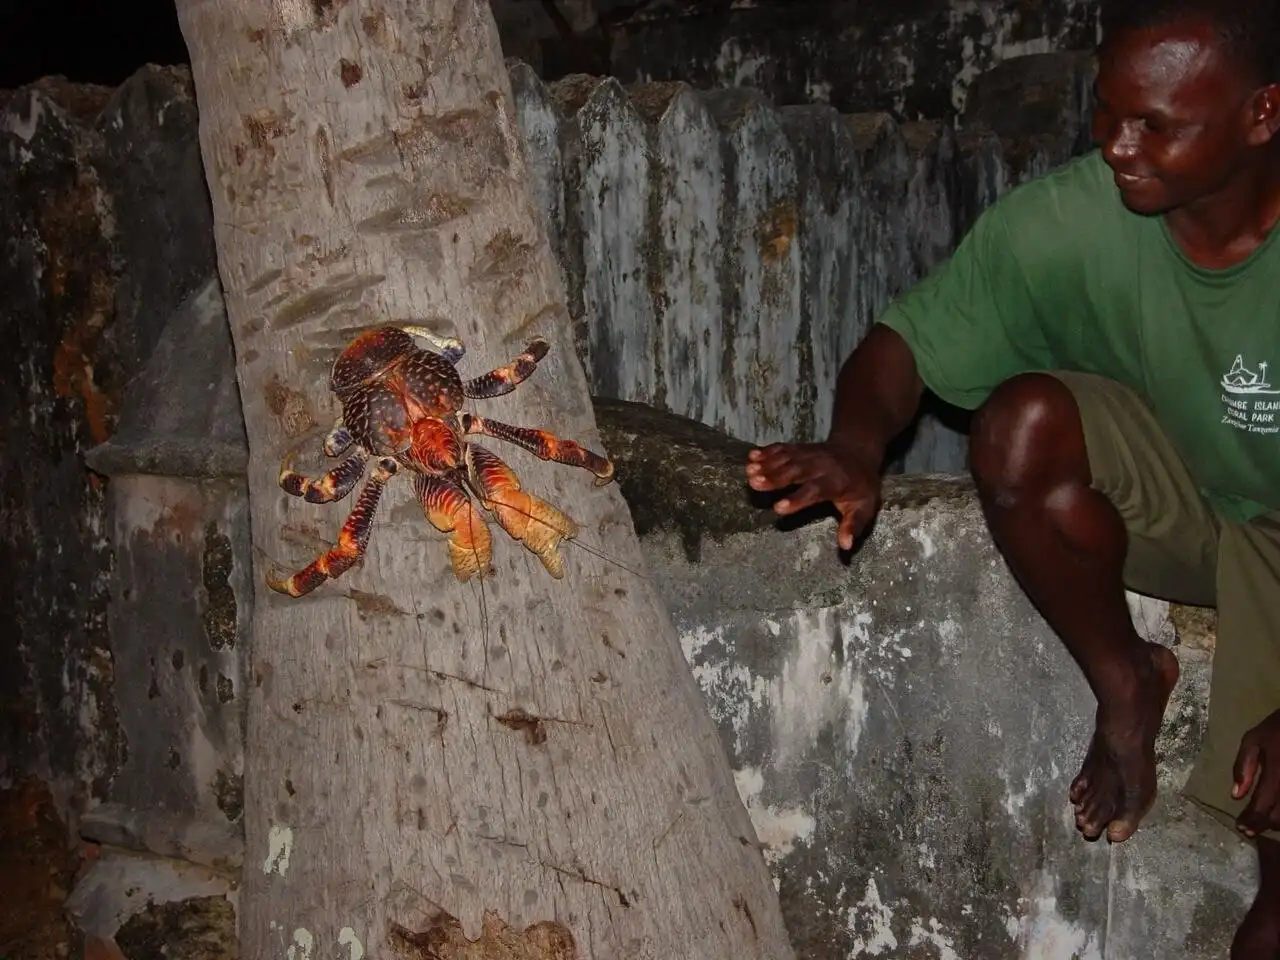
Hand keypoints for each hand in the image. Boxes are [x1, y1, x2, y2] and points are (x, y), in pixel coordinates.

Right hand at [745, 438, 881, 550]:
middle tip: (754, 484)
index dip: (797, 499)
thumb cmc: (860, 485)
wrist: (858, 450)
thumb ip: (854, 525)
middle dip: (775, 477)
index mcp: (836, 483)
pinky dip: (767, 451)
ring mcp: (809, 454)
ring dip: (767, 464)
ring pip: (787, 458)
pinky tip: (751, 457)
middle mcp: (820, 466)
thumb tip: (845, 546)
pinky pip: (783, 448)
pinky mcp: (800, 448)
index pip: (815, 491)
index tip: (778, 508)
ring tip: (748, 472)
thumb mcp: (865, 507)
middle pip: (796, 471)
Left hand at [1232, 709, 1279, 836]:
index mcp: (1276, 772)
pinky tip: (1277, 814)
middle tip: (1249, 830)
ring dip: (1277, 823)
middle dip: (1263, 826)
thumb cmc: (1276, 729)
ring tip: (1263, 824)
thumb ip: (1243, 767)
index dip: (1251, 820)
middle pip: (1279, 816)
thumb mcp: (1253, 740)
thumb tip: (1235, 795)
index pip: (1262, 805)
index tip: (1241, 827)